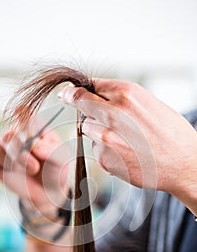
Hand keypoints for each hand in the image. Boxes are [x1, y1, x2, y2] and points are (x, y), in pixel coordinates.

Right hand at [0, 116, 69, 216]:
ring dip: (11, 161)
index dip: (29, 128)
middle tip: (36, 167)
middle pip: (11, 133)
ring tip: (30, 171)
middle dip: (23, 153)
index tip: (36, 140)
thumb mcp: (62, 159)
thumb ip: (52, 150)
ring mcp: (5, 150)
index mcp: (34, 128)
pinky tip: (16, 176)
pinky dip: (4, 171)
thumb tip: (35, 144)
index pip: (26, 117)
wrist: (49, 192)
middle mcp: (17, 136)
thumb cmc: (56, 170)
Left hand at [58, 80, 196, 210]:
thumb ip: (121, 98)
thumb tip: (95, 95)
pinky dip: (105, 150)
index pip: (89, 87)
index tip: (67, 92)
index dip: (75, 90)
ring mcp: (107, 138)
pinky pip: (96, 149)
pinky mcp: (105, 158)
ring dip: (96, 131)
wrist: (183, 164)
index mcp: (127, 94)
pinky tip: (125, 153)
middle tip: (69, 100)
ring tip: (122, 138)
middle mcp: (114, 113)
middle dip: (76, 103)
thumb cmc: (170, 134)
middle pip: (81, 104)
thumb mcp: (149, 104)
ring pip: (87, 129)